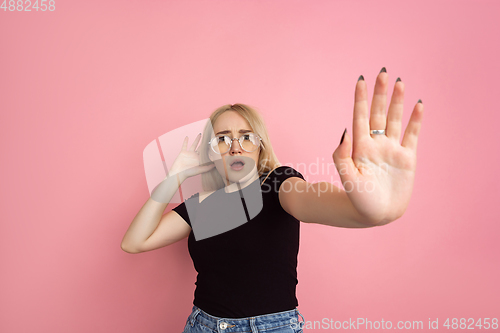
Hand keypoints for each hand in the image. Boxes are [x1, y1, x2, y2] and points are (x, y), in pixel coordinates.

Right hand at [168, 133, 214, 179]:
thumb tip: (216, 165)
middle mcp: (195, 156)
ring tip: (200, 134)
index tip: (215, 143)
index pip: (206, 152)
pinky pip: (184, 145)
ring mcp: (189, 153)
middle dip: (205, 143)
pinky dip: (185, 141)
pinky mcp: (183, 152)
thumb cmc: (189, 173)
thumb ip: (208, 167)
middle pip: (201, 147)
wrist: (178, 173)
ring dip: (197, 139)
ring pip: (194, 144)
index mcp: (200, 159)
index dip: (210, 149)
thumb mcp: (200, 170)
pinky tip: (187, 137)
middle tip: (209, 137)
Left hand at [332, 68, 423, 224]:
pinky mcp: (407, 158)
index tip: (361, 80)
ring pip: (395, 120)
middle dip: (380, 94)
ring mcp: (391, 149)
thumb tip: (345, 131)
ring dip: (397, 102)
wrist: (377, 215)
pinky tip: (418, 104)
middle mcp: (376, 144)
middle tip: (383, 73)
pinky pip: (412, 135)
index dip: (360, 99)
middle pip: (378, 113)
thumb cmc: (358, 200)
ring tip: (399, 82)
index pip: (359, 117)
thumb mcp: (347, 179)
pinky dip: (416, 120)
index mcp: (360, 147)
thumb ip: (342, 156)